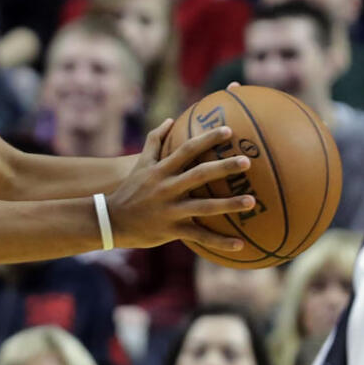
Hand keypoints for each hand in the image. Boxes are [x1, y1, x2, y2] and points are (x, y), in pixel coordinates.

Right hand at [107, 119, 255, 250]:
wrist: (111, 220)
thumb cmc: (130, 190)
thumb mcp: (140, 164)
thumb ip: (154, 141)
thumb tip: (170, 119)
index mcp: (161, 170)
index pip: (186, 150)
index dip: (207, 139)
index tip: (228, 131)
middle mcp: (167, 188)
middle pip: (199, 175)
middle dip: (223, 167)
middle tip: (247, 161)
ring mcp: (170, 210)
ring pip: (204, 206)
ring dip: (228, 204)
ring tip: (252, 201)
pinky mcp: (172, 230)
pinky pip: (199, 236)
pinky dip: (219, 242)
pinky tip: (240, 245)